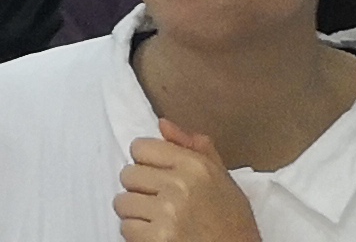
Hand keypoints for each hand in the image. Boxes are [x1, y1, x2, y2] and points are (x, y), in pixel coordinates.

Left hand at [117, 122, 260, 241]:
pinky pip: (126, 228)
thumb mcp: (223, 180)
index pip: (140, 147)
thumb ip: (195, 149)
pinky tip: (158, 234)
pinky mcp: (157, 238)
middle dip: (140, 189)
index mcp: (195, 166)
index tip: (157, 176)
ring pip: (122, 202)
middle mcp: (179, 185)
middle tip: (159, 202)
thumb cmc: (233, 223)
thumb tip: (163, 124)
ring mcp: (166, 213)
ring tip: (158, 219)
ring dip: (136, 213)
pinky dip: (137, 234)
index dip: (146, 163)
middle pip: (128, 174)